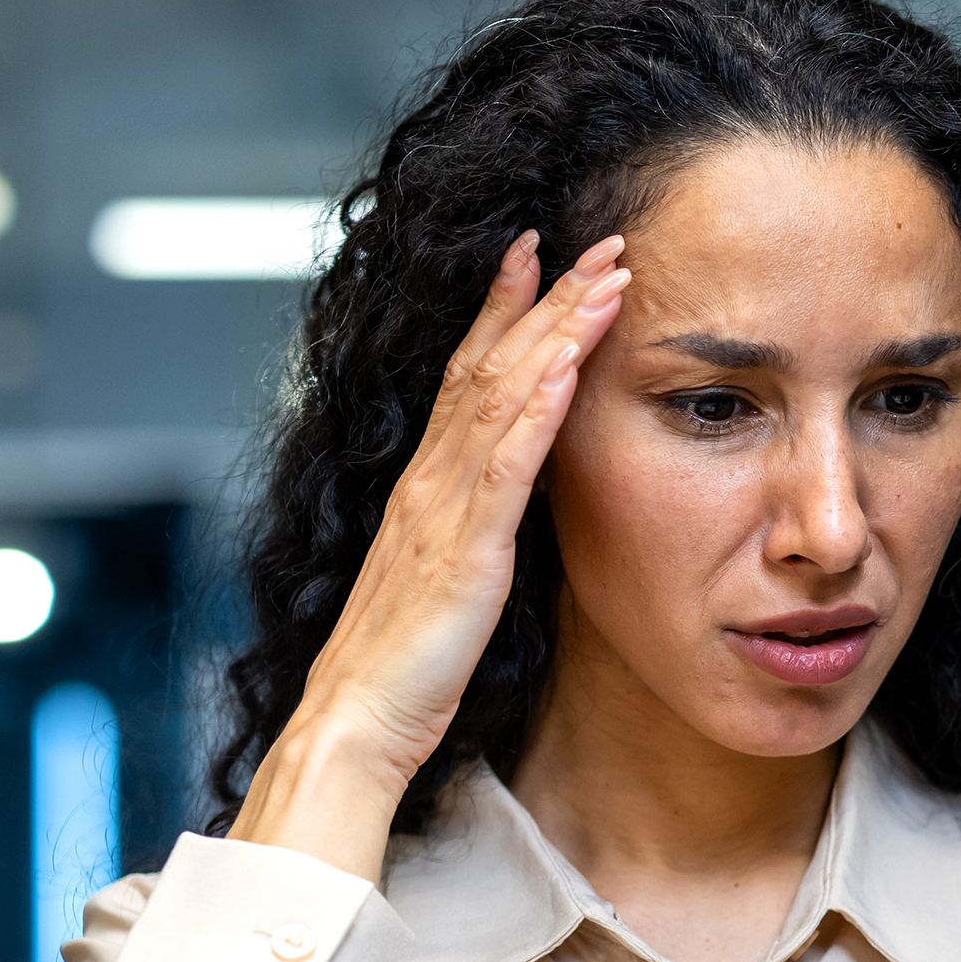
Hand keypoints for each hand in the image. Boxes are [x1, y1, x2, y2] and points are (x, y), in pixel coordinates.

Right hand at [227, 230, 630, 880]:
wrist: (354, 723)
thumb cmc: (400, 667)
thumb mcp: (447, 580)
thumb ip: (471, 530)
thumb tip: (505, 503)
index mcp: (426, 488)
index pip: (468, 376)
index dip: (506, 312)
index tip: (541, 254)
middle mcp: (428, 481)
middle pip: (489, 364)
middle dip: (545, 296)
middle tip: (596, 238)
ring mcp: (441, 510)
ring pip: (500, 395)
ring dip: (556, 329)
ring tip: (606, 276)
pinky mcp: (461, 550)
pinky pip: (502, 466)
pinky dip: (535, 407)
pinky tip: (566, 364)